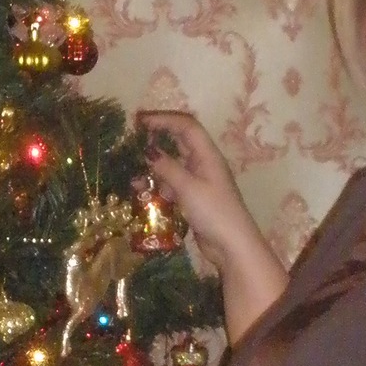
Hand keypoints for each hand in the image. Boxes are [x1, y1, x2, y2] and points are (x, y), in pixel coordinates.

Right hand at [135, 110, 253, 272]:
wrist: (232, 246)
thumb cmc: (213, 212)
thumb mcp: (188, 188)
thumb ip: (167, 168)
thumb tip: (149, 152)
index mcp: (207, 155)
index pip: (186, 126)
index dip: (164, 119)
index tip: (140, 121)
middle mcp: (204, 163)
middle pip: (180, 141)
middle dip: (158, 138)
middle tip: (133, 138)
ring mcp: (199, 181)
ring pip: (174, 164)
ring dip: (155, 166)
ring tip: (134, 173)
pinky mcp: (194, 198)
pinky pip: (173, 184)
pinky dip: (159, 185)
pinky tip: (144, 192)